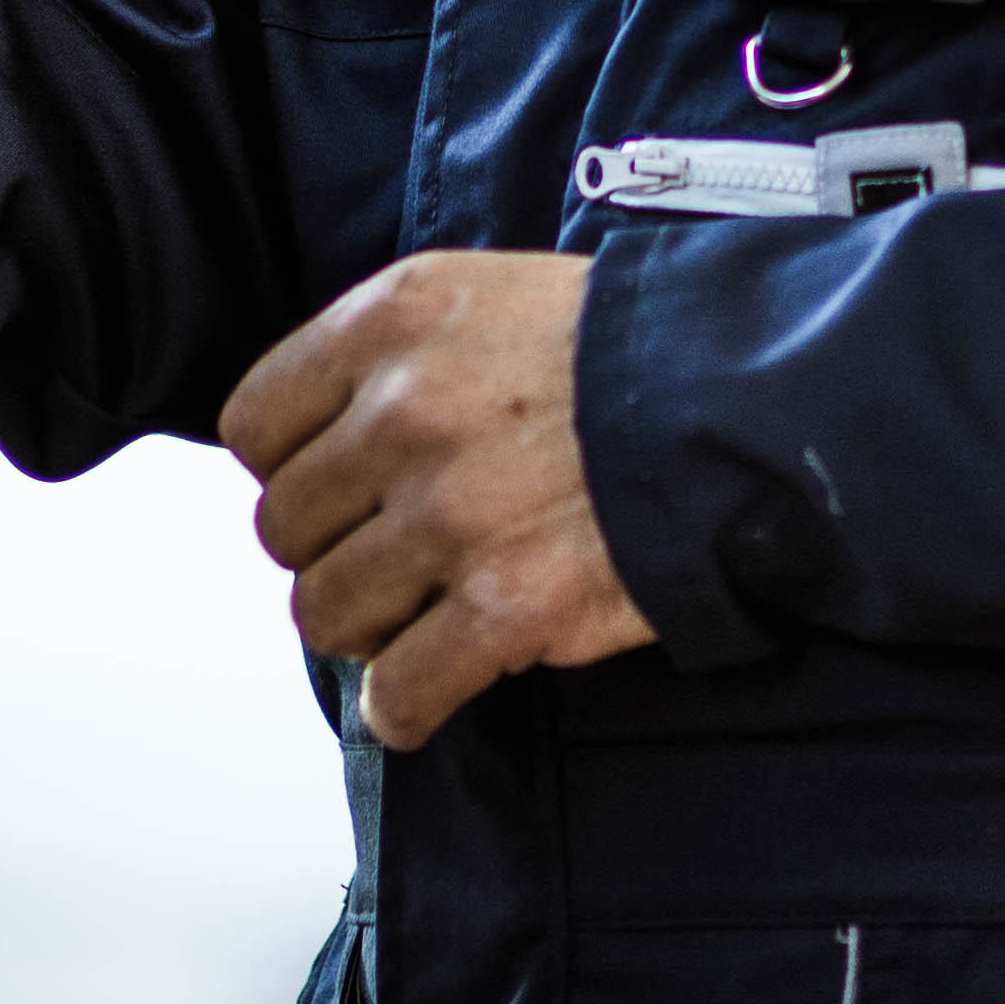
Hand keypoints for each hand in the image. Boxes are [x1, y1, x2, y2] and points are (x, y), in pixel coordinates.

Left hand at [221, 250, 658, 745]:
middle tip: (388, 557)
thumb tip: (324, 440)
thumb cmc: (627, 351)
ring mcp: (452, 515)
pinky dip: (405, 708)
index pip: (254, 425)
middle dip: (331, 551)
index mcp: (393, 321)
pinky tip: (425, 696)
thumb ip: (396, 354)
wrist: (749, 405)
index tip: (331, 487)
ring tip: (416, 616)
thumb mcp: (489, 295)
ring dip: (366, 628)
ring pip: (327, 613)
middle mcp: (406, 412)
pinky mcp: (505, 608)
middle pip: (286, 527)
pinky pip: (401, 692)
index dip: (289, 469)